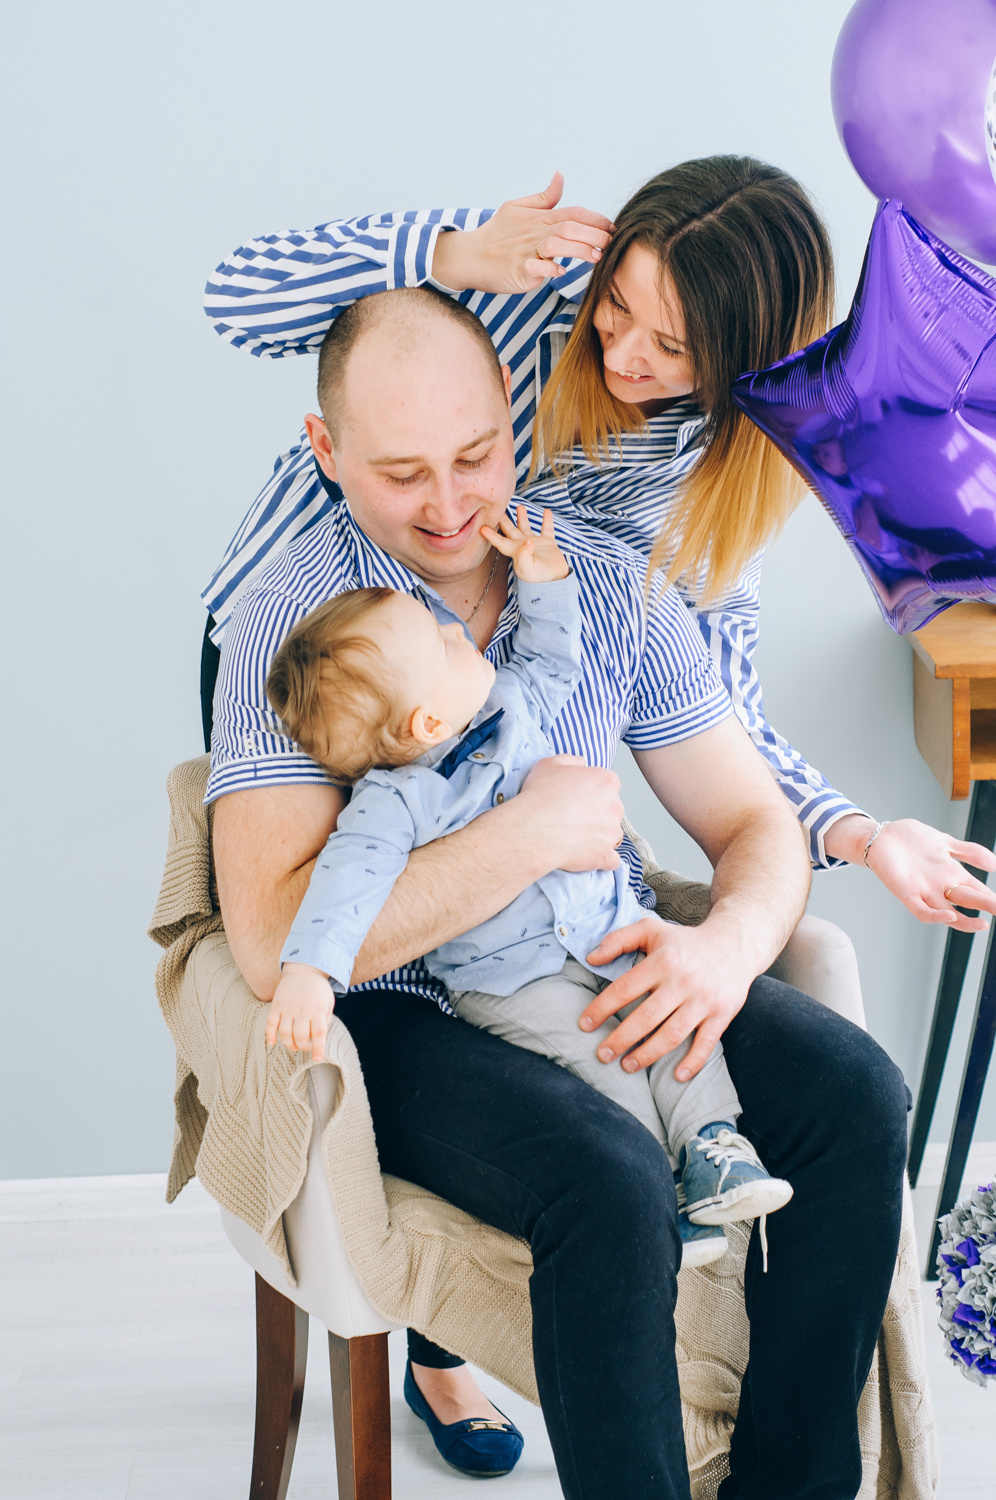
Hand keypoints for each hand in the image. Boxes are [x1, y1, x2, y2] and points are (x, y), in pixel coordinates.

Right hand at [265, 962, 335, 1061]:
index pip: (319, 1034)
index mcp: (318, 1010)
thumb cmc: (318, 991)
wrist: (305, 970)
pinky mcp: (277, 1005)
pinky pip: (270, 1024)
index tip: (317, 1058)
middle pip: (300, 1036)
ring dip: (289, 1044)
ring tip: (294, 1047)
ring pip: (285, 1033)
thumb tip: (316, 1040)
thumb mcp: (328, 1004)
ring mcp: (288, 1008)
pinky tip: (272, 1043)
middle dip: (303, 1047)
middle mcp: (302, 1010)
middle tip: (305, 1047)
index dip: (318, 1048)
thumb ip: (324, 1021)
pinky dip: (270, 1036)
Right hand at [431, 172, 613, 293]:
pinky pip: (535, 269)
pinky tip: (561, 272)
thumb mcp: (517, 208)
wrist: (469, 256)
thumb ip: (543, 197)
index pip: (573, 213)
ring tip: (596, 257)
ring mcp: (526, 252)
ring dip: (579, 250)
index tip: (612, 228)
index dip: (595, 219)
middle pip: (569, 228)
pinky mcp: (517, 271)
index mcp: (538, 218)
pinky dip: (549, 270)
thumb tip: (560, 176)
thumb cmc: (496, 234)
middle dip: (594, 235)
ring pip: (556, 245)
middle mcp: (535, 232)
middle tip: (612, 243)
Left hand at [481, 506, 567, 581]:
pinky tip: (547, 511)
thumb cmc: (538, 577)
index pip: (500, 542)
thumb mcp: (528, 569)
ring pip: (525, 526)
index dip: (491, 535)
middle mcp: (522, 545)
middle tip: (497, 507)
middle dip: (503, 520)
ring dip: (522, 517)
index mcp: (515, 552)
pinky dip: (547, 520)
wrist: (556, 580)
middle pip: (510, 530)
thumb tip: (528, 540)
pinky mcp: (548, 542)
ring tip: (520, 506)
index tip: (481, 528)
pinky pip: (547, 528)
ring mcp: (535, 543)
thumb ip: (524, 555)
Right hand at [515, 755, 623, 872]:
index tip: (576, 798)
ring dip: (599, 836)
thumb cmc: (539, 795)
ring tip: (575, 837)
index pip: (607, 785)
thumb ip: (572, 761)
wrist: (532, 829)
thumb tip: (582, 764)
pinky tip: (586, 854)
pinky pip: (611, 859)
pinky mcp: (606, 856)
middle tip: (572, 818)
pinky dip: (601, 858)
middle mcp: (615, 806)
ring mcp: (612, 833)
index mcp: (606, 781)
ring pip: (612, 834)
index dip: (590, 791)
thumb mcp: (551, 763)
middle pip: (611, 809)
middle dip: (596, 813)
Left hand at [580, 916, 753, 1079]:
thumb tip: (591, 957)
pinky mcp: (723, 1013)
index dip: (601, 1008)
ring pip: (672, 1034)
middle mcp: (683, 982)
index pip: (624, 989)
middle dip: (620, 1039)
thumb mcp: (651, 929)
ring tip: (628, 1066)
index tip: (585, 1025)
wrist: (735, 943)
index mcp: (662, 961)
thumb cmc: (686, 941)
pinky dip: (693, 1062)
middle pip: (646, 1018)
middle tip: (602, 1055)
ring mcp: (704, 1000)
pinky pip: (707, 1043)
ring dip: (648, 1054)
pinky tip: (677, 1076)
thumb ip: (619, 939)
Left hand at [858, 816, 995, 932]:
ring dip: (965, 921)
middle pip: (968, 900)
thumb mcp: (945, 842)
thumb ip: (970, 852)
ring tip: (982, 924)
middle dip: (987, 906)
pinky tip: (949, 914)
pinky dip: (934, 915)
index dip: (993, 898)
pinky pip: (920, 910)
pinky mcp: (905, 892)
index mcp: (952, 875)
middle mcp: (940, 886)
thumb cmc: (911, 839)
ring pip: (948, 912)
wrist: (879, 836)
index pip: (979, 890)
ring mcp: (924, 891)